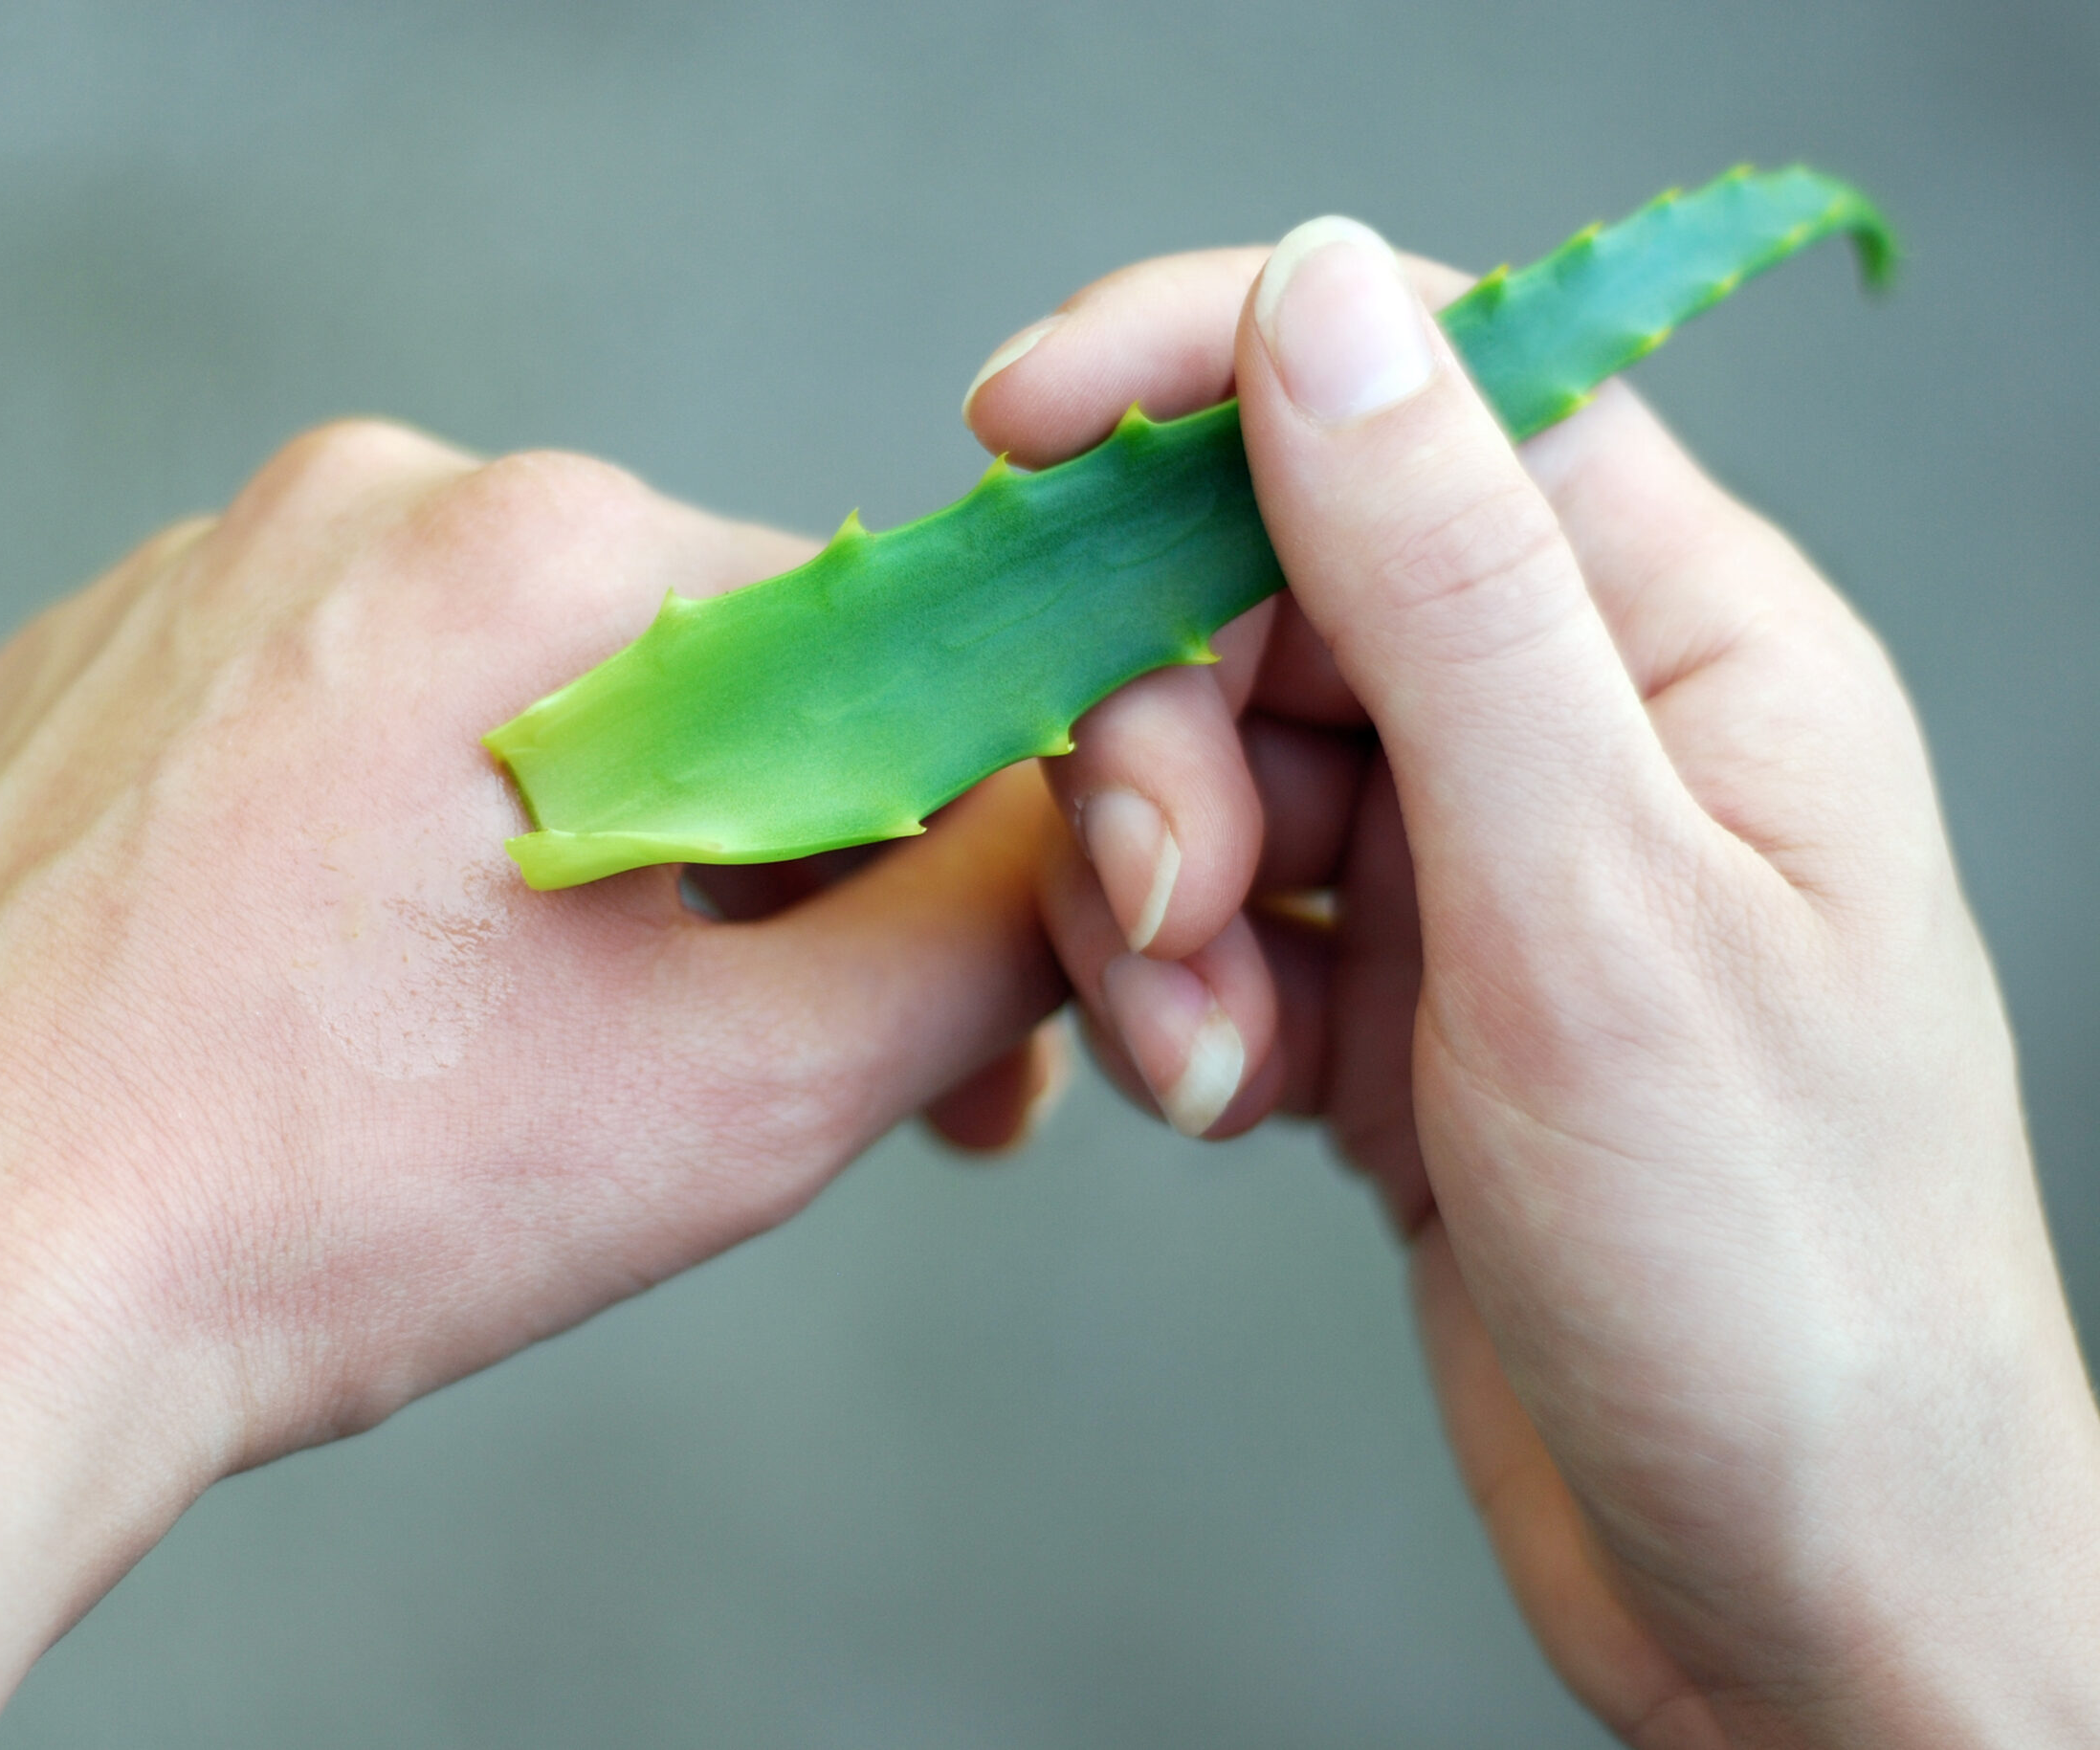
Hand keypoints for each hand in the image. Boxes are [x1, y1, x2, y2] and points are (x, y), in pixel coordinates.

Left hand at [0, 423, 1064, 1746]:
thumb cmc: (313, 1204)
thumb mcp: (740, 1094)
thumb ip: (977, 943)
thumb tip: (1072, 858)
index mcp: (526, 549)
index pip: (856, 641)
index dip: (932, 832)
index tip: (936, 998)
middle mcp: (347, 507)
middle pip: (676, 676)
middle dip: (756, 877)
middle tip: (745, 1077)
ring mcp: (187, 586)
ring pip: (497, 710)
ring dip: (577, 873)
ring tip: (525, 1072)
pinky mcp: (84, 686)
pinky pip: (328, 740)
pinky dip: (399, 863)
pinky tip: (362, 1022)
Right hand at [966, 229, 2099, 1743]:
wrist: (1798, 1593)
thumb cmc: (1779, 1271)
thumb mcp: (1597, 908)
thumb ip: (1447, 591)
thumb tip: (1324, 301)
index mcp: (1687, 642)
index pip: (1431, 388)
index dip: (1208, 368)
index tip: (1012, 428)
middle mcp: (1577, 728)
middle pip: (1272, 590)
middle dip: (1161, 729)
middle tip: (1162, 899)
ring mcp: (1477, 868)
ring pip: (1214, 765)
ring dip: (1150, 897)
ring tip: (1198, 1049)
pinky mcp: (1392, 998)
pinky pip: (1213, 918)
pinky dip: (1175, 997)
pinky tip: (1218, 1099)